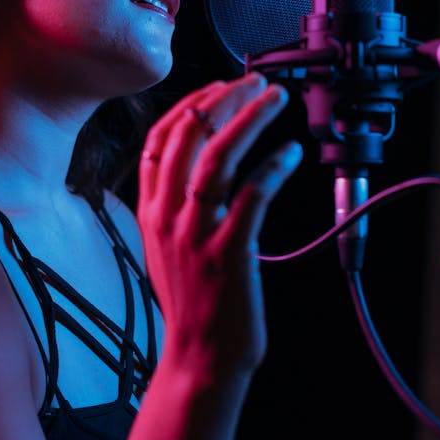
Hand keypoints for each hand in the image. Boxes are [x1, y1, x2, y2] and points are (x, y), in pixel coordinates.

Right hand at [137, 73, 301, 380]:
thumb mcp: (164, 245)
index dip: (190, 104)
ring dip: (249, 119)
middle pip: (187, 136)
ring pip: (217, 157)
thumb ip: (171, 203)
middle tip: (255, 82)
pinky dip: (273, 168)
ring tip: (275, 99)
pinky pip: (251, 197)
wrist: (199, 358)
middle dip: (224, 99)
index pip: (159, 139)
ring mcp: (195, 236)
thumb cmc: (191, 301)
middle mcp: (166, 218)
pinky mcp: (228, 255)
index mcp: (149, 211)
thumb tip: (194, 159)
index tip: (220, 86)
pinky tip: (290, 154)